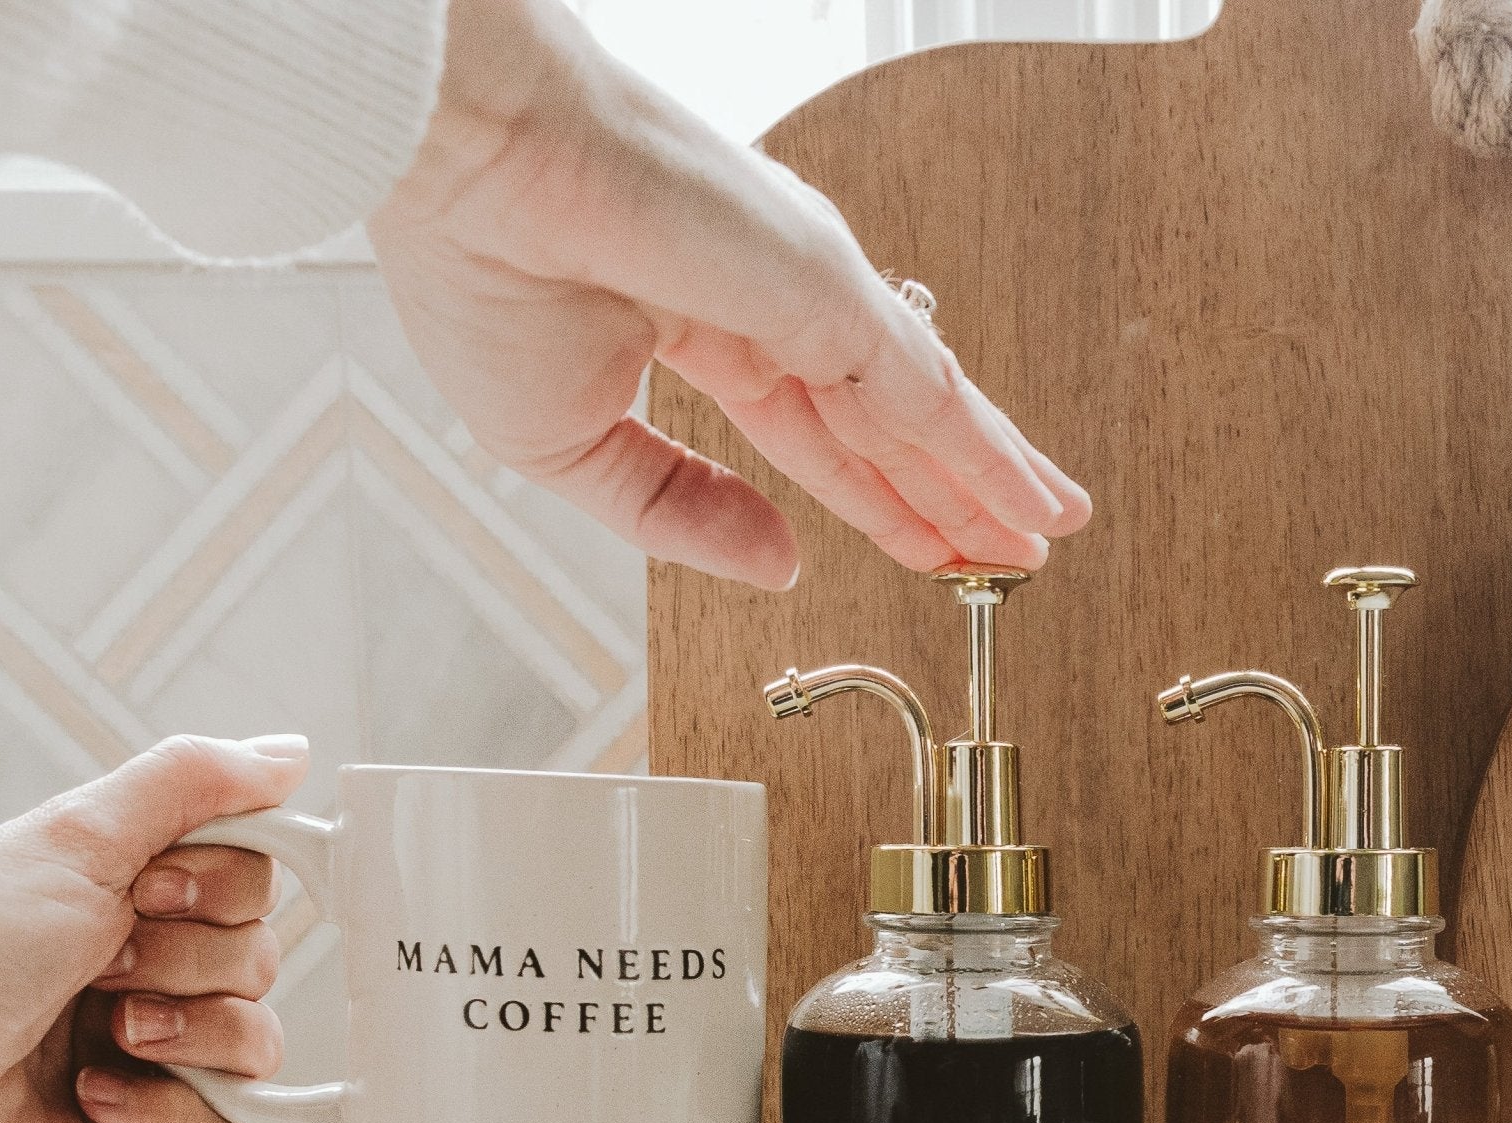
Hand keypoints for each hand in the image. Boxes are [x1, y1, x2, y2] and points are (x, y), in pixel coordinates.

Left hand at [0, 736, 306, 1122]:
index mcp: (135, 902)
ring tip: (101, 1039)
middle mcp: (149, 980)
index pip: (255, 889)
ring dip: (185, 1039)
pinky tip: (97, 1100)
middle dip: (186, 966)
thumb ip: (192, 782)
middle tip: (98, 969)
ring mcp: (150, 1068)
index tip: (143, 891)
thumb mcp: (78, 835)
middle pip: (261, 966)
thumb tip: (292, 750)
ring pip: (259, 1053)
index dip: (219, 892)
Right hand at [368, 0, 1090, 591]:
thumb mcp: (575, 449)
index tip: (922, 544)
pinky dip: (981, 453)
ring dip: (990, 473)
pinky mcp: (829, 290)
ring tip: (1047, 524)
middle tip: (1015, 535)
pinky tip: (1023, 496)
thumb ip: (682, 513)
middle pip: (886, 421)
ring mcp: (809, 292)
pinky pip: (923, 393)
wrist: (465, 168)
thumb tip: (780, 565)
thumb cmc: (484, 270)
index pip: (813, 434)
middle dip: (952, 486)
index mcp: (699, 330)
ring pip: (922, 408)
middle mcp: (772, 304)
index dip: (871, 497)